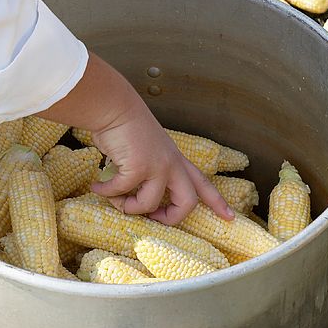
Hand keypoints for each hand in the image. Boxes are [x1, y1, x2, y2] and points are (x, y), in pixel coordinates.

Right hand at [38, 53, 232, 224]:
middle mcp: (172, 164)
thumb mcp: (146, 150)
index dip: (218, 202)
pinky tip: (96, 187)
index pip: (203, 183)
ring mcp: (158, 166)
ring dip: (126, 207)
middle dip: (171, 219)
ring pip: (148, 205)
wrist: (115, 108)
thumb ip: (147, 171)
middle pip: (188, 202)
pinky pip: (121, 192)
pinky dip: (106, 192)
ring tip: (113, 198)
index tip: (230, 217)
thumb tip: (130, 197)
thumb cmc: (125, 128)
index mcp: (176, 160)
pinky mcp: (139, 167)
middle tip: (152, 219)